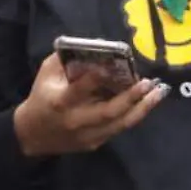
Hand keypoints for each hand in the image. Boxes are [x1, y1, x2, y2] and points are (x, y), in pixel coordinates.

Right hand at [12, 54, 165, 157]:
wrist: (32, 134)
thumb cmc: (42, 96)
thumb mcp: (47, 72)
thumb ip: (67, 58)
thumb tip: (98, 45)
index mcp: (60, 102)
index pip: (80, 90)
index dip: (96, 78)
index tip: (114, 65)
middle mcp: (75, 121)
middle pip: (108, 112)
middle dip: (131, 98)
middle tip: (149, 83)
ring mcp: (86, 135)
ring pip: (120, 124)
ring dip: (142, 109)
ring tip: (158, 93)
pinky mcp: (94, 143)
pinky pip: (118, 129)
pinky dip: (134, 115)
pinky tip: (147, 102)